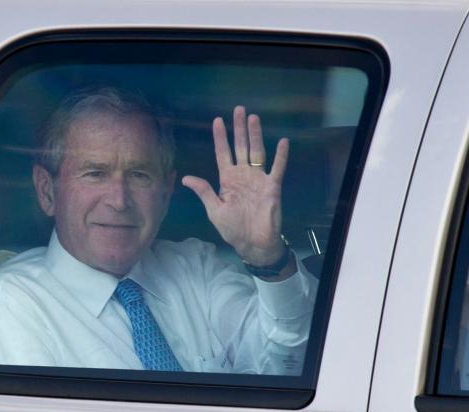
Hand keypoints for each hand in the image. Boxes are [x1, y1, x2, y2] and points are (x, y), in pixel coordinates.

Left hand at [182, 105, 289, 265]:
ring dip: (255, 135)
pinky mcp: (272, 186)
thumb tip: (185, 178)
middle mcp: (243, 175)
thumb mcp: (214, 210)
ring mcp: (258, 179)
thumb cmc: (233, 228)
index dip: (220, 138)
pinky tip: (283, 142)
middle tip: (238, 110)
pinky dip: (281, 156)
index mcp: (228, 180)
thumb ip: (203, 192)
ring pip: (256, 152)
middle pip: (240, 147)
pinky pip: (277, 168)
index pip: (223, 153)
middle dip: (238, 129)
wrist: (253, 243)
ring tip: (253, 118)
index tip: (217, 121)